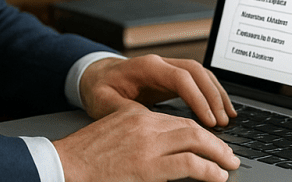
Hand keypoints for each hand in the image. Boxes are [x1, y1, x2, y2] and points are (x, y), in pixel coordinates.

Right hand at [53, 105, 240, 181]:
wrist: (63, 166)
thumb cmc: (84, 158)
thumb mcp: (113, 137)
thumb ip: (137, 138)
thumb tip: (161, 151)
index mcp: (136, 116)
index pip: (177, 120)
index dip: (199, 131)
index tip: (209, 142)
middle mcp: (145, 125)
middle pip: (191, 127)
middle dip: (214, 141)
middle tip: (227, 154)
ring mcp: (148, 144)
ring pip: (196, 140)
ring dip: (218, 153)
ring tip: (229, 164)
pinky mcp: (148, 165)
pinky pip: (190, 164)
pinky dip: (209, 169)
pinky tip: (218, 176)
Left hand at [79, 55, 237, 127]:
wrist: (96, 76)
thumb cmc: (100, 89)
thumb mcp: (104, 101)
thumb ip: (125, 110)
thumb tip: (149, 123)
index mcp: (146, 66)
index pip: (181, 78)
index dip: (198, 98)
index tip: (209, 120)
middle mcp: (161, 63)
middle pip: (197, 72)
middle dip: (213, 97)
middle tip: (223, 121)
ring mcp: (168, 67)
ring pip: (202, 74)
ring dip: (217, 94)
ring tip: (228, 117)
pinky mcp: (173, 77)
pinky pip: (198, 81)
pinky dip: (212, 93)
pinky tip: (221, 109)